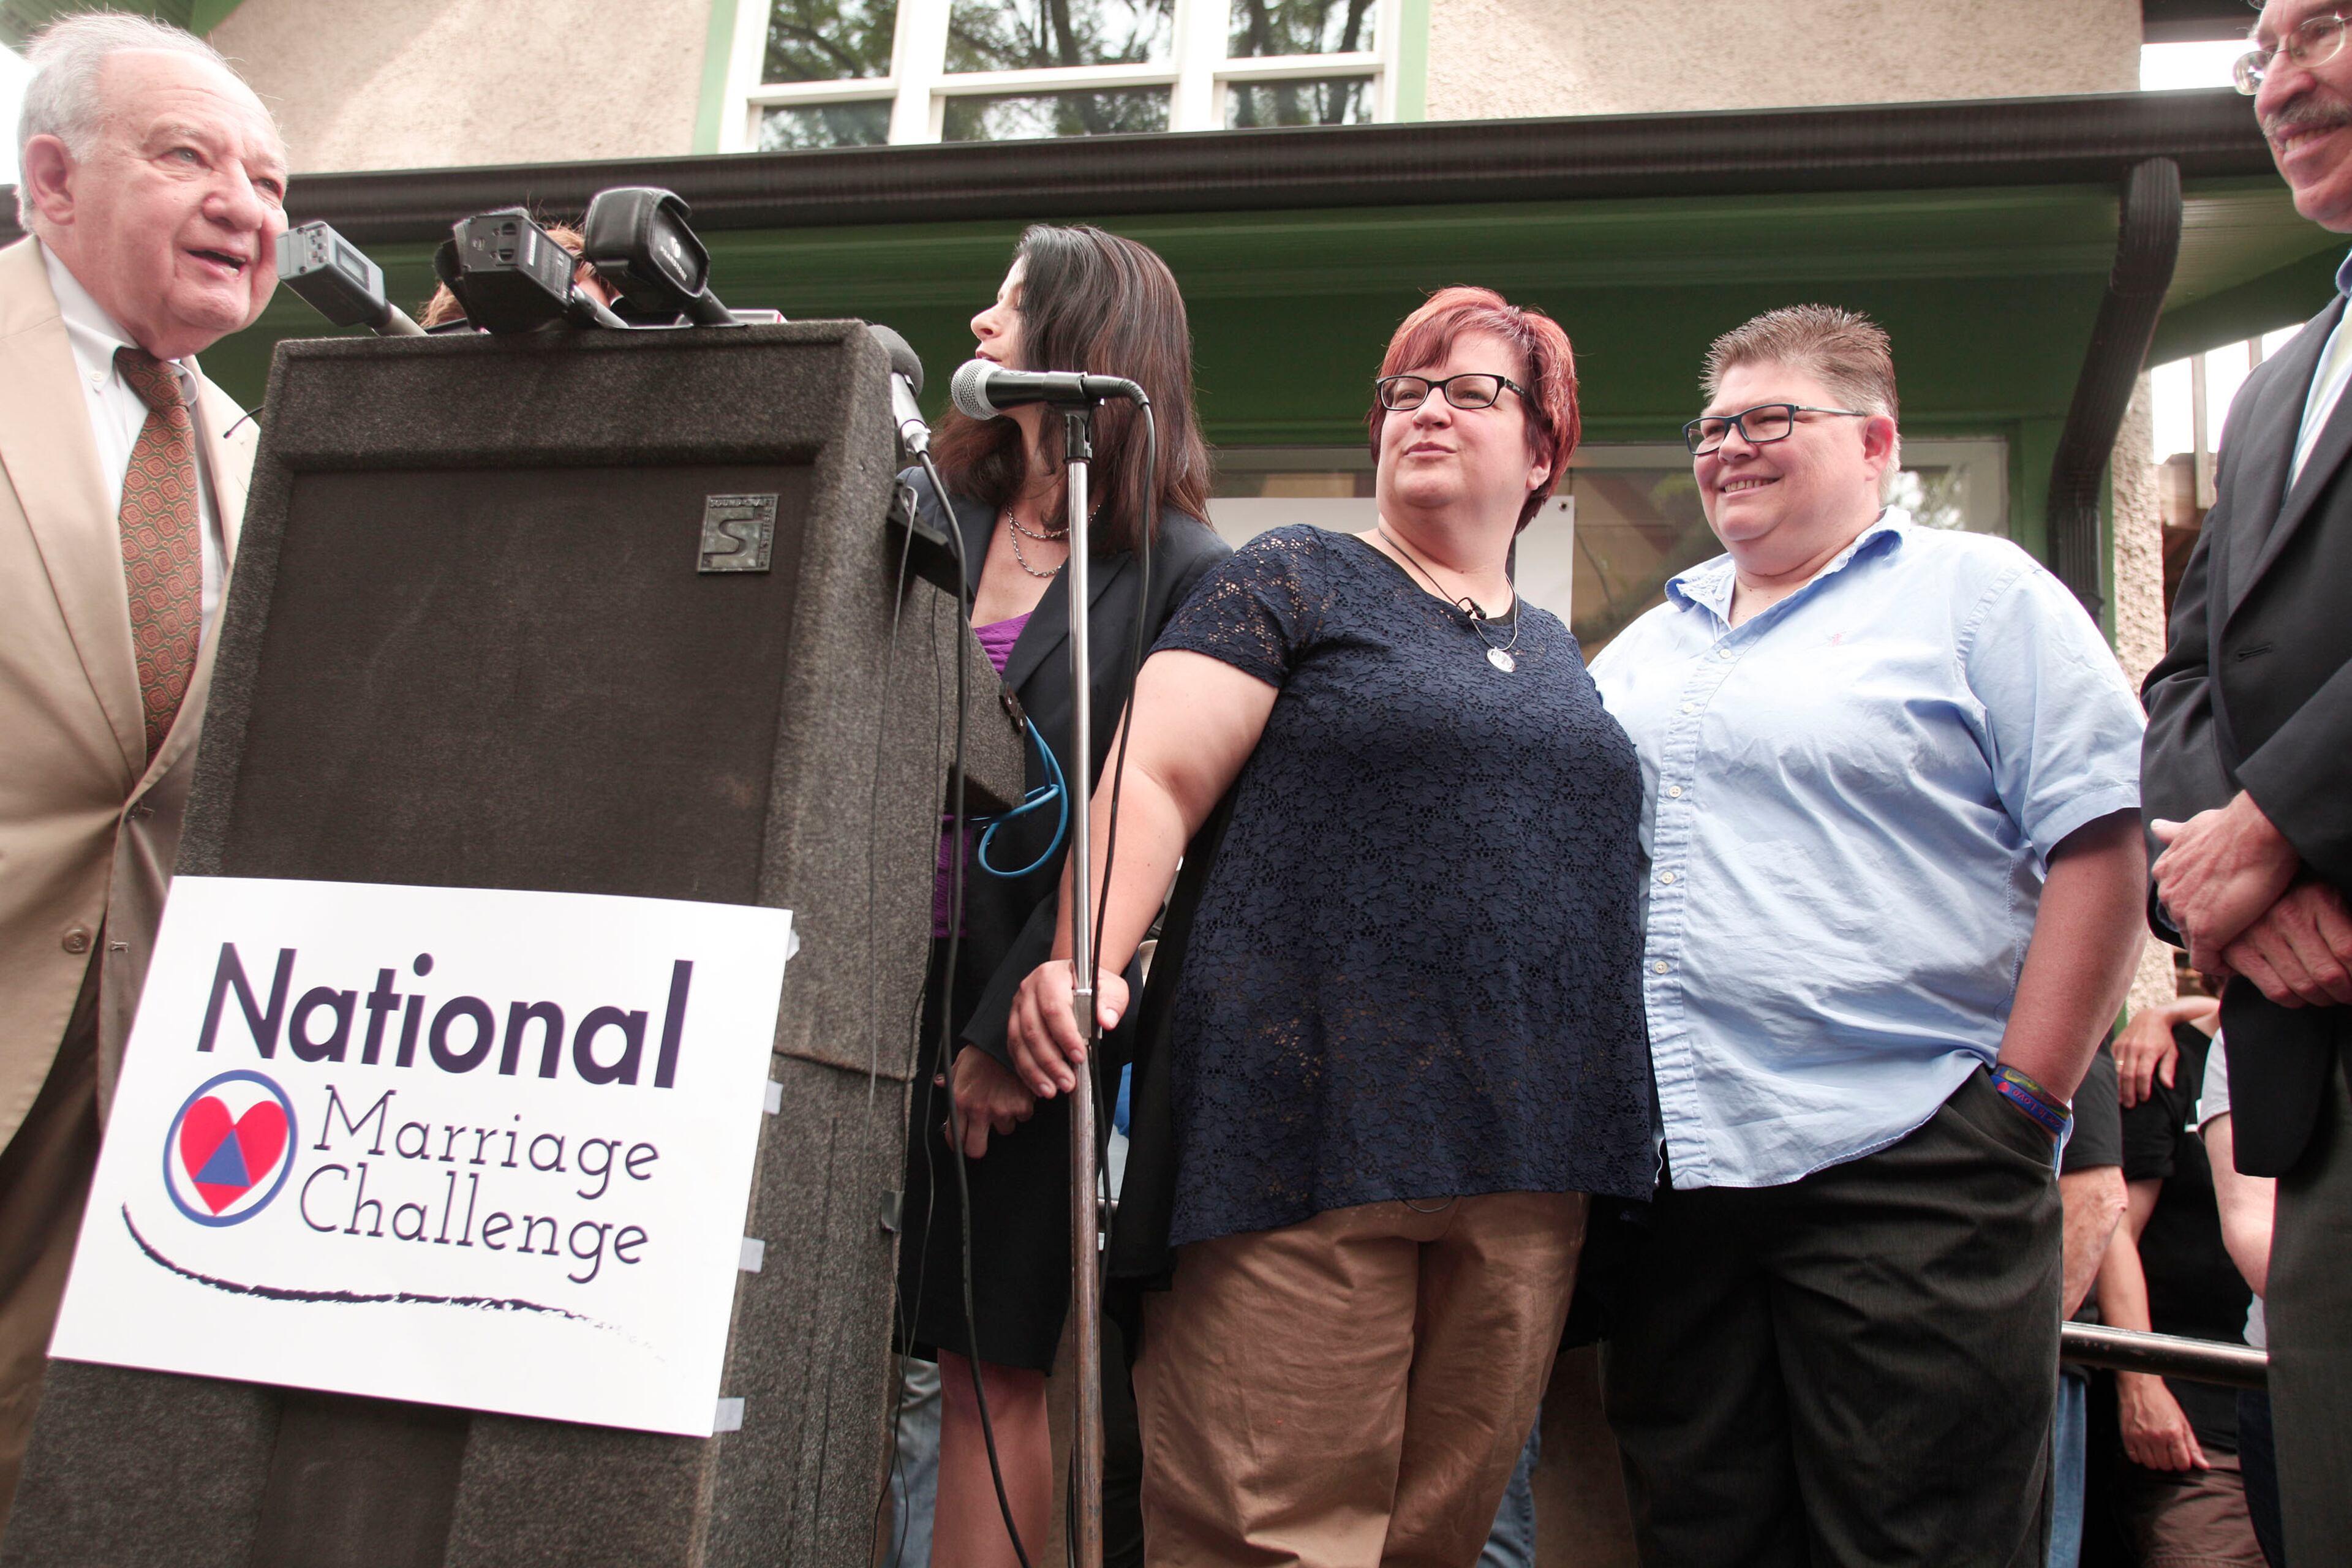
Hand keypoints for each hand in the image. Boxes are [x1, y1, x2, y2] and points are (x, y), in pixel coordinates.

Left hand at [946, 1048, 1033, 1159]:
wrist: (1007, 1041)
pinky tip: (1017, 1093)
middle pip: (976, 1149)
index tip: (962, 1140)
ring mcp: (1001, 1110)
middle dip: (978, 1145)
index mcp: (960, 1102)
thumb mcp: (960, 1063)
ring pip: (1004, 1130)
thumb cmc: (983, 1051)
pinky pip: (1022, 1117)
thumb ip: (950, 1079)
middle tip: (982, 1135)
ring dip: (1005, 1119)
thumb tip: (940, 1083)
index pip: (954, 1138)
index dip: (958, 1142)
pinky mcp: (1021, 1107)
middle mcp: (979, 1110)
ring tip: (1004, 1099)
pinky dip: (1022, 1108)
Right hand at [1004, 960, 1129, 1098]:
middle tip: (1068, 1082)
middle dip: (1050, 1061)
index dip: (1066, 1035)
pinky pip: (1015, 1050)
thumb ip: (1111, 1002)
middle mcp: (1029, 989)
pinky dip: (1026, 1070)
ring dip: (1035, 1070)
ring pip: (1019, 1042)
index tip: (1079, 1056)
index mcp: (1052, 976)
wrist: (1076, 980)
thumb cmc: (1093, 985)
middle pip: (1033, 1029)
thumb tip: (1106, 1020)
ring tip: (1052, 1089)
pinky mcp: (1014, 1022)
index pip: (1054, 1008)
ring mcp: (1018, 1006)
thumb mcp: (1110, 987)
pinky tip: (1040, 1084)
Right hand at [2114, 1004, 2199, 1107]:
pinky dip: (2112, 1075)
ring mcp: (2123, 1046)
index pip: (2143, 1073)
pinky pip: (2112, 1063)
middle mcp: (2134, 1048)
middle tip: (2129, 1105)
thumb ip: (2168, 1069)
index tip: (2144, 1099)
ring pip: (2117, 1070)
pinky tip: (2113, 1085)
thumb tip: (2168, 1086)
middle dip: (2128, 1091)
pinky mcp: (2116, 1044)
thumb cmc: (2164, 1038)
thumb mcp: (2172, 1052)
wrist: (2150, 1017)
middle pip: (2128, 1074)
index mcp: (2150, 1050)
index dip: (2143, 1088)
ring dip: (2118, 1086)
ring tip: (2119, 1099)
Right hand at [2117, 1371, 2209, 1471]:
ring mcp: (2141, 1437)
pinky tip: (2144, 1447)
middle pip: (2166, 1466)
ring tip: (2155, 1449)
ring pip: (2150, 1465)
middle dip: (2169, 1461)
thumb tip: (2203, 1465)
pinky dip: (2140, 1457)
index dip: (2183, 1463)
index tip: (2180, 1457)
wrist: (2139, 1387)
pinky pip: (2134, 1458)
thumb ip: (2192, 1446)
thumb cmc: (2162, 1401)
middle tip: (2167, 1450)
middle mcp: (2157, 1436)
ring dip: (2155, 1461)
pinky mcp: (2127, 1436)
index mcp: (2174, 1432)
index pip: (2182, 1463)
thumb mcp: (2182, 1422)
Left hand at [2151, 794, 2300, 973]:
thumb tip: (2157, 826)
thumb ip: (2176, 833)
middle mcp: (2168, 894)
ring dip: (2217, 946)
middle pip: (2186, 923)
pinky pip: (2206, 962)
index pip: (2179, 901)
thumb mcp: (2195, 825)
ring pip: (2196, 943)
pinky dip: (2221, 967)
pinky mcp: (2204, 932)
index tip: (2222, 912)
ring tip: (2243, 946)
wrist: (2256, 831)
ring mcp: (2184, 914)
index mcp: (2166, 872)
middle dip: (2208, 928)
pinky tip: (2239, 964)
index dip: (2200, 908)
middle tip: (2237, 932)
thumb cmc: (2234, 825)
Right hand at [2219, 880, 2351, 1008]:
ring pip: (2303, 987)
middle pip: (2328, 974)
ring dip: (2323, 999)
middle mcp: (2288, 915)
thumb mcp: (2332, 896)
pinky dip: (2294, 1000)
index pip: (2350, 952)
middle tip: (2348, 994)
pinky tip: (2300, 993)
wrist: (2243, 877)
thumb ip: (2349, 925)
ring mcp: (2260, 934)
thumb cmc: (2299, 893)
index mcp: (2318, 898)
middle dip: (2345, 992)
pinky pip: (2276, 991)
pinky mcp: (2238, 952)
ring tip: (2328, 995)